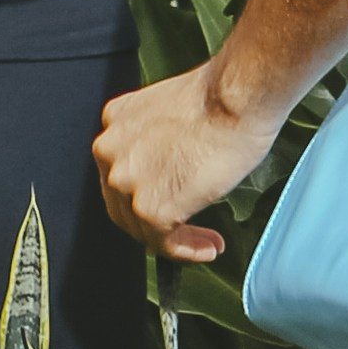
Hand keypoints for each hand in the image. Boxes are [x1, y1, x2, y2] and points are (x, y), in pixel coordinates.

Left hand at [95, 51, 283, 264]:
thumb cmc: (221, 100)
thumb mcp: (172, 114)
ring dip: (176, 239)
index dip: (147, 192)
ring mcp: (126, 181)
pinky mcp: (149, 208)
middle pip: (124, 203)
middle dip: (157, 222)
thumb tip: (170, 169)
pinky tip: (207, 247)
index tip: (171, 201)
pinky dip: (187, 251)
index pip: (122, 172)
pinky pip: (164, 243)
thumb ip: (159, 143)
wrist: (236, 97)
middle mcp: (111, 151)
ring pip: (142, 227)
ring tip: (205, 241)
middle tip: (187, 230)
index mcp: (116, 121)